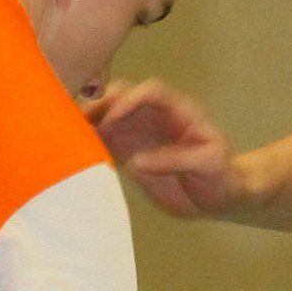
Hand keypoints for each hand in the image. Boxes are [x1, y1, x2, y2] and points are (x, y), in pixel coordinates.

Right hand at [87, 79, 254, 218]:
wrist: (219, 198)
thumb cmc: (221, 177)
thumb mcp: (207, 164)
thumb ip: (175, 159)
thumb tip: (136, 160)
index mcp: (179, 111)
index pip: (151, 92)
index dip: (130, 100)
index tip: (113, 119)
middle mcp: (155, 117)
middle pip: (123, 96)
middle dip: (103, 105)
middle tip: (83, 124)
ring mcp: (141, 133)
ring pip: (109, 116)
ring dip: (90, 122)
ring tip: (70, 136)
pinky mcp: (129, 153)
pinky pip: (106, 141)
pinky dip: (89, 143)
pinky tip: (73, 151)